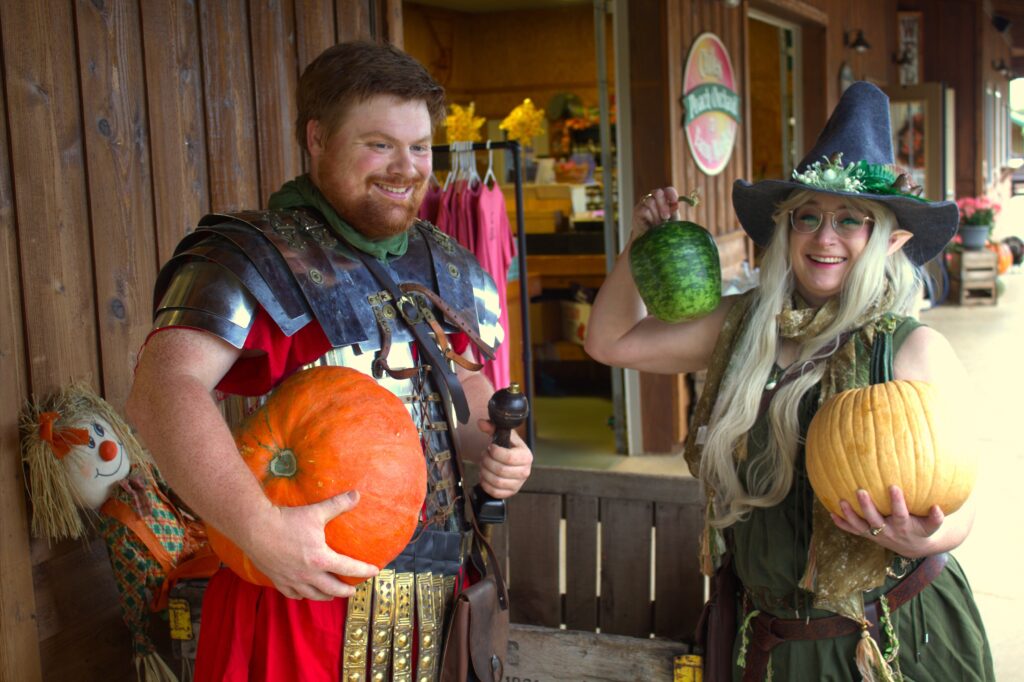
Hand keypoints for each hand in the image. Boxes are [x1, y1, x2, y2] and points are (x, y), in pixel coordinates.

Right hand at [242, 490, 379, 599]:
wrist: (255, 529)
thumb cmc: (287, 520)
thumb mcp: (316, 512)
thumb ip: (338, 504)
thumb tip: (357, 495)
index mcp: (321, 559)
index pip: (348, 568)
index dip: (363, 571)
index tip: (374, 572)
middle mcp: (309, 575)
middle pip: (332, 589)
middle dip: (345, 591)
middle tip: (353, 590)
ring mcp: (293, 580)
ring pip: (314, 595)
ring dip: (326, 596)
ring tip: (332, 594)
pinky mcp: (278, 580)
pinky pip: (294, 594)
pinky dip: (303, 595)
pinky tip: (305, 593)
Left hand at [474, 419, 532, 498]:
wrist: (510, 459)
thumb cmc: (507, 447)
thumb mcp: (502, 435)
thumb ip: (492, 427)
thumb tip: (481, 423)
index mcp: (526, 456)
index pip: (509, 458)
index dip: (494, 452)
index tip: (490, 447)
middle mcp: (525, 471)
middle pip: (500, 470)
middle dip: (487, 462)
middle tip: (484, 456)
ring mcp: (518, 484)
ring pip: (496, 482)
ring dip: (485, 472)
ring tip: (483, 465)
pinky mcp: (510, 492)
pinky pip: (495, 492)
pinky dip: (486, 484)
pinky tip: (485, 476)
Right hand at [631, 187, 680, 240]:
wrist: (650, 241)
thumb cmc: (662, 229)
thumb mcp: (672, 221)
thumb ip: (674, 212)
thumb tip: (676, 205)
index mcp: (664, 198)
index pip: (668, 190)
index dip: (671, 194)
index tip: (674, 201)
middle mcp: (653, 198)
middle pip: (657, 192)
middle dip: (663, 205)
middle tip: (666, 216)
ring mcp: (644, 203)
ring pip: (650, 201)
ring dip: (656, 214)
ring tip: (657, 224)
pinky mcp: (637, 210)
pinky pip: (645, 210)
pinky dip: (650, 218)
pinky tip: (650, 225)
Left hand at [831, 485, 944, 557]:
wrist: (913, 547)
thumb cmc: (923, 529)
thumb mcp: (932, 526)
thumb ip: (936, 517)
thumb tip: (938, 506)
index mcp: (904, 527)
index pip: (900, 514)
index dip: (897, 502)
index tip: (894, 487)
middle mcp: (888, 532)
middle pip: (875, 520)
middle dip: (867, 507)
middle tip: (860, 491)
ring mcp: (876, 534)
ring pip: (860, 526)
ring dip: (850, 515)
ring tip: (841, 501)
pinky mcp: (867, 535)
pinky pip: (852, 530)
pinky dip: (841, 524)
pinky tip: (831, 513)